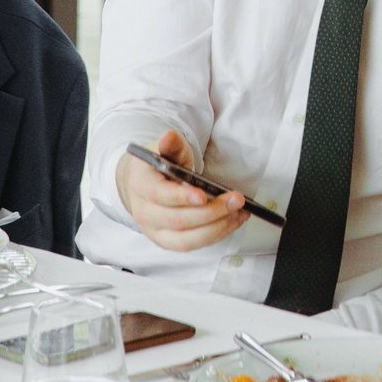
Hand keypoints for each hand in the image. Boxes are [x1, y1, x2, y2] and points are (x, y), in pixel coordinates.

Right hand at [117, 128, 249, 251]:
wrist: (143, 184)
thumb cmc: (160, 165)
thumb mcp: (165, 149)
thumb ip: (171, 144)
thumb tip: (169, 136)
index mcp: (141, 185)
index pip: (160, 195)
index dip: (182, 197)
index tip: (204, 195)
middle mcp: (143, 212)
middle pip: (178, 219)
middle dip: (211, 211)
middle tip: (237, 200)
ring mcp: (154, 231)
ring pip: (186, 239)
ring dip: (217, 228)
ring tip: (240, 212)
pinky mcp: (166, 242)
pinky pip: (191, 245)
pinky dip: (215, 235)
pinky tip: (233, 221)